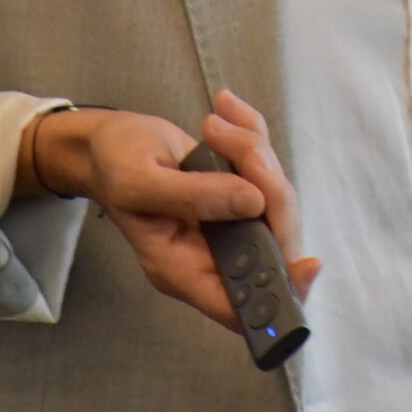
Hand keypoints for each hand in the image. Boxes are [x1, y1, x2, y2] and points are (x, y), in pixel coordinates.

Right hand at [28, 89, 321, 330]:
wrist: (104, 142)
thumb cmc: (111, 165)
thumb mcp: (137, 180)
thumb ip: (192, 195)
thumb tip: (253, 203)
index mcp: (182, 269)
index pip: (241, 303)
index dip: (280, 293)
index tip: (308, 265)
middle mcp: (213, 253)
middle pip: (272, 242)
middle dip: (269, 190)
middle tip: (240, 147)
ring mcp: (229, 223)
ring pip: (274, 200)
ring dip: (256, 152)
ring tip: (214, 125)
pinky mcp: (237, 191)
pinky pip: (265, 167)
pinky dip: (254, 133)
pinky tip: (227, 108)